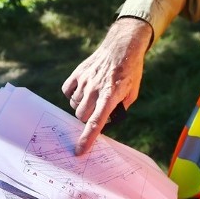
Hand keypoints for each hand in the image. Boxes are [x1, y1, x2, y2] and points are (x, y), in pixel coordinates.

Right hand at [62, 17, 152, 154]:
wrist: (122, 47)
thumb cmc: (130, 72)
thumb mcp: (132, 93)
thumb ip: (120, 109)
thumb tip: (107, 122)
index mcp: (110, 96)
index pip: (96, 122)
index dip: (87, 138)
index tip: (79, 151)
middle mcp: (95, 89)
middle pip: (81, 116)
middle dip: (88, 119)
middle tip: (97, 111)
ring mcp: (84, 80)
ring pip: (74, 105)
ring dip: (81, 106)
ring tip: (93, 97)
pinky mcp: (77, 73)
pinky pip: (67, 92)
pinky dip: (72, 95)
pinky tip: (82, 90)